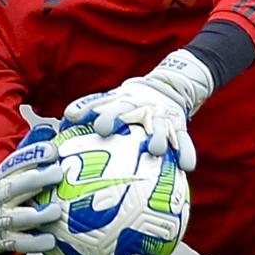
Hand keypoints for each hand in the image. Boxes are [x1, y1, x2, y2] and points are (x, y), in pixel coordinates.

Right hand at [0, 122, 64, 254]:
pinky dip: (35, 243)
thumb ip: (33, 153)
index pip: (15, 163)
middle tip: (58, 174)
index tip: (54, 150)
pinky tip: (52, 241)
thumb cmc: (14, 192)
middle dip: (35, 180)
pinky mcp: (6, 241)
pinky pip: (19, 244)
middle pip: (15, 188)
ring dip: (36, 214)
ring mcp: (1, 220)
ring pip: (17, 217)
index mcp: (2, 177)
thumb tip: (54, 128)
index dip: (33, 155)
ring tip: (56, 211)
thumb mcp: (17, 172)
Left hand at [63, 49, 213, 171]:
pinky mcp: (179, 128)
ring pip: (161, 128)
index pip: (112, 107)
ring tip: (156, 150)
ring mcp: (163, 119)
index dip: (105, 116)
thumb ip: (89, 107)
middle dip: (122, 121)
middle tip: (111, 132)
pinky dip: (186, 152)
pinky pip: (184, 141)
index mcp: (125, 103)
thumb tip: (67, 117)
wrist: (169, 87)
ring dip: (158, 138)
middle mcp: (144, 109)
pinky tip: (186, 167)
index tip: (98, 127)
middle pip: (135, 114)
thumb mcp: (112, 100)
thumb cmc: (131, 102)